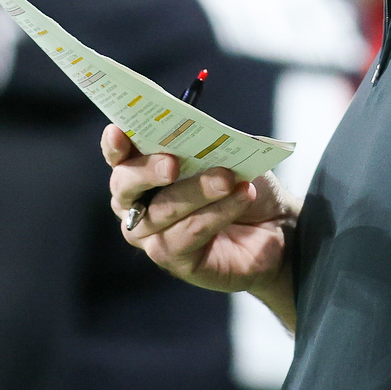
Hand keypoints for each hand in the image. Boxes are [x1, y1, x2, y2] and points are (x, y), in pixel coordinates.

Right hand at [102, 126, 291, 298]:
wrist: (276, 223)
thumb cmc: (241, 183)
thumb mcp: (225, 152)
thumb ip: (202, 141)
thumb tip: (192, 128)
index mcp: (144, 171)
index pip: (118, 157)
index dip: (114, 146)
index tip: (118, 132)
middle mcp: (138, 205)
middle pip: (124, 187)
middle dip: (146, 171)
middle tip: (172, 163)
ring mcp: (153, 236)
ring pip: (161, 211)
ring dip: (196, 191)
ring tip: (226, 178)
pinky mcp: (175, 261)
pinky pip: (188, 234)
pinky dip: (216, 213)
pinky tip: (241, 197)